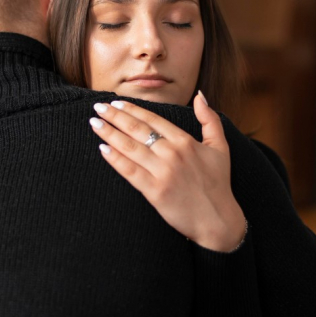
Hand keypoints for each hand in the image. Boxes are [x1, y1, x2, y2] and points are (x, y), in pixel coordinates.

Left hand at [89, 93, 245, 251]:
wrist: (218, 220)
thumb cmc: (218, 183)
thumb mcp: (220, 147)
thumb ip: (210, 120)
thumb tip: (200, 96)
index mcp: (185, 141)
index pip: (152, 120)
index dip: (132, 110)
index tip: (116, 103)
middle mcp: (173, 154)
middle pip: (137, 130)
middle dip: (115, 116)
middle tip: (98, 107)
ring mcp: (163, 173)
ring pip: (130, 148)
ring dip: (109, 133)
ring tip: (95, 123)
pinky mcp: (155, 192)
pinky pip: (130, 171)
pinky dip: (115, 159)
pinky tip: (102, 149)